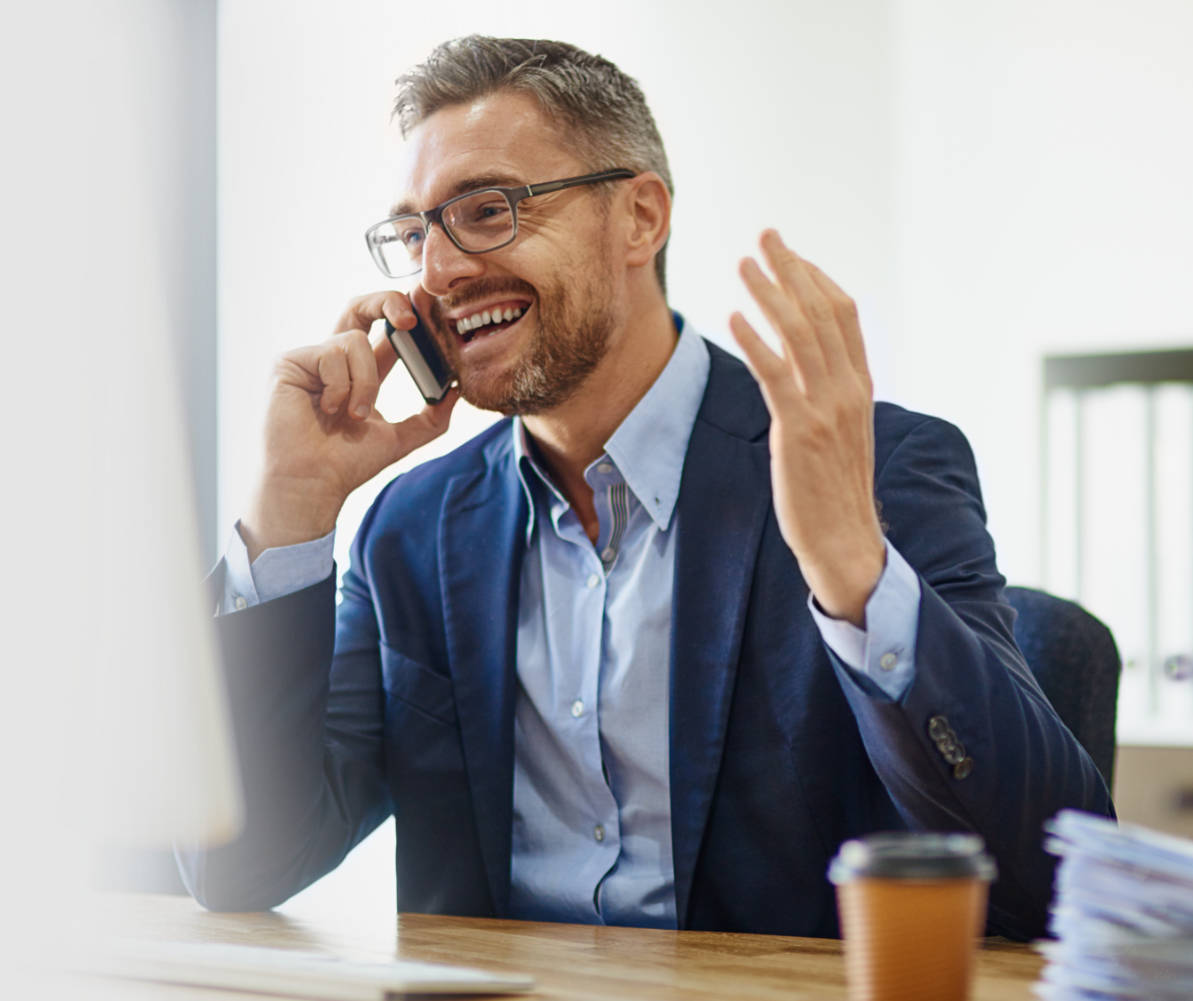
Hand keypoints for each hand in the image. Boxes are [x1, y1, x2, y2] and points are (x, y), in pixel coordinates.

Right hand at [241, 291, 457, 559]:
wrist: (314, 482)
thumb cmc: (347, 463)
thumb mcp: (400, 438)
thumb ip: (431, 417)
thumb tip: (458, 389)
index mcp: (361, 372)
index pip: (387, 331)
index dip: (408, 313)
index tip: (430, 302)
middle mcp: (336, 359)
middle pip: (362, 307)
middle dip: (388, 301)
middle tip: (411, 318)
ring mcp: (312, 358)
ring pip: (357, 341)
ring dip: (366, 382)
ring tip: (353, 415)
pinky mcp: (291, 361)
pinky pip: (333, 353)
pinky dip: (342, 386)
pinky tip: (328, 410)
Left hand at [729, 230, 884, 626]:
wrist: (845, 541)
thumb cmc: (834, 491)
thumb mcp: (840, 433)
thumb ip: (828, 394)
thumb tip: (804, 365)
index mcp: (860, 386)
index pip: (844, 315)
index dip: (816, 278)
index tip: (791, 254)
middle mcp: (848, 390)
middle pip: (821, 312)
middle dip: (792, 269)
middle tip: (765, 236)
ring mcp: (826, 409)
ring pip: (800, 335)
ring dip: (770, 293)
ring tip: (744, 264)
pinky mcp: (800, 431)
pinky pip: (777, 376)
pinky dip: (757, 342)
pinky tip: (735, 317)